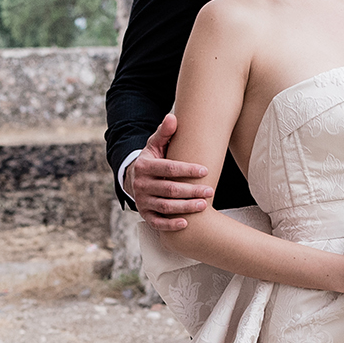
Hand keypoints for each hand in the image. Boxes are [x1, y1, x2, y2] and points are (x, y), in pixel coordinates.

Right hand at [129, 114, 213, 232]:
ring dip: (185, 207)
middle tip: (210, 191)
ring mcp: (142, 201)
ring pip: (165, 207)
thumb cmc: (152, 160)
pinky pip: (157, 223)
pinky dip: (170, 225)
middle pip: (169, 189)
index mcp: (144, 166)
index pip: (168, 168)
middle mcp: (141, 185)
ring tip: (204, 205)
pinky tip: (186, 223)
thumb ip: (164, 132)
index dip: (187, 170)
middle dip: (191, 191)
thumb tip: (172, 117)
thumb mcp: (155, 144)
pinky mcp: (145, 215)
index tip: (205, 170)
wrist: (133, 179)